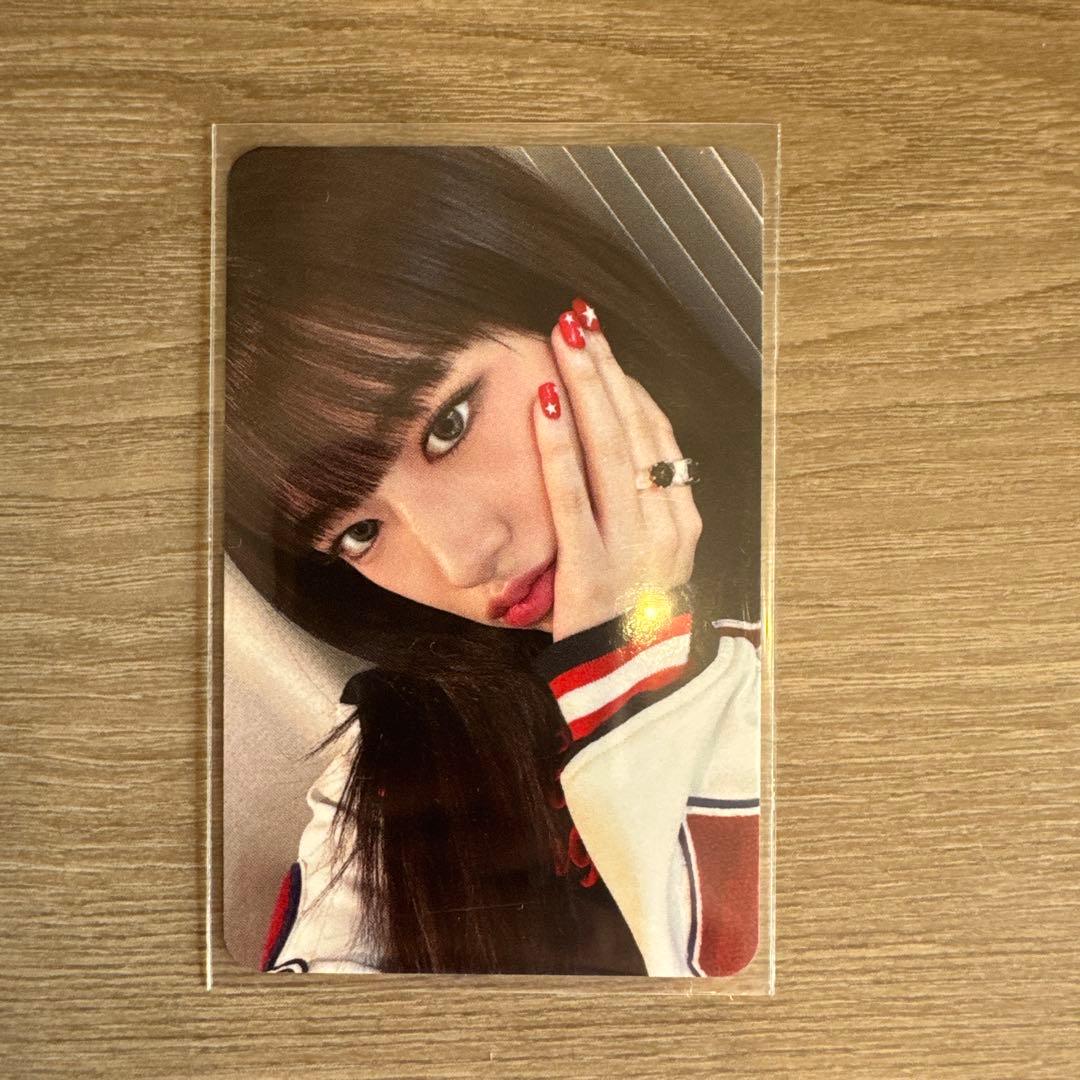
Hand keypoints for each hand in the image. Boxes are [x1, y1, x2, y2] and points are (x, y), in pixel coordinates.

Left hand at [533, 300, 702, 641]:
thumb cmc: (631, 617)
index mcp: (681, 517)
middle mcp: (666, 523)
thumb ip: (638, 507)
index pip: (657, 435)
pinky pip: (573, 497)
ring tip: (566, 340)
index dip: (629, 386)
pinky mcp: (593, 567)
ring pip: (612, 450)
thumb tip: (607, 449)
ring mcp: (633, 544)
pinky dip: (559, 449)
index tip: (602, 347)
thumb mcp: (650, 556)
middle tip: (580, 319)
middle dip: (607, 368)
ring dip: (589, 387)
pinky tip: (545, 405)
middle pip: (637, 428)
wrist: (631, 685)